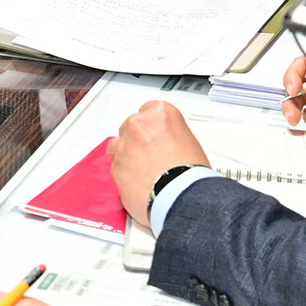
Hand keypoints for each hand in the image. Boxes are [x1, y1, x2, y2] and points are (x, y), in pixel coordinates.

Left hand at [107, 103, 208, 228]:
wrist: (181, 196)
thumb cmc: (191, 172)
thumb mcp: (189, 142)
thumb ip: (170, 137)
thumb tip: (166, 145)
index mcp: (159, 113)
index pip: (148, 110)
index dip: (152, 127)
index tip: (155, 136)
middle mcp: (138, 125)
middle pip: (130, 127)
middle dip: (137, 140)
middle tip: (151, 156)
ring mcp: (123, 146)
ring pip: (118, 146)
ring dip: (127, 155)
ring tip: (143, 171)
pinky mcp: (115, 167)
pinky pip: (116, 167)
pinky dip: (124, 174)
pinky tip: (138, 183)